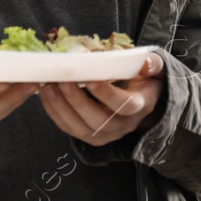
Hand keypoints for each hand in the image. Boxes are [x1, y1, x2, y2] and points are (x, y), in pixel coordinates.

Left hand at [40, 52, 166, 145]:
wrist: (141, 99)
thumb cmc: (145, 79)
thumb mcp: (155, 69)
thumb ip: (152, 64)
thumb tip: (145, 63)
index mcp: (140, 106)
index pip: (124, 105)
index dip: (106, 94)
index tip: (90, 78)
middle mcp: (123, 126)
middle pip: (98, 121)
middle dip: (76, 101)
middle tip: (61, 81)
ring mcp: (106, 135)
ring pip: (80, 128)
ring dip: (61, 107)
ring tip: (48, 86)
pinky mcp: (90, 137)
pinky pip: (69, 129)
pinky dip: (55, 113)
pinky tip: (46, 95)